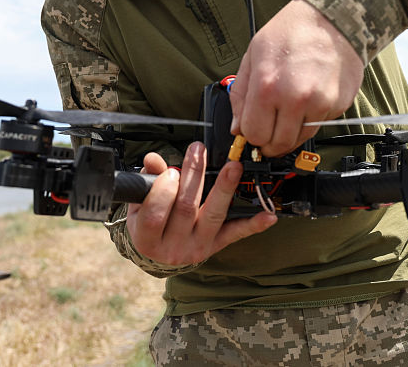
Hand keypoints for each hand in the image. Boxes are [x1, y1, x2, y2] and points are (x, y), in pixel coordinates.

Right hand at [125, 142, 276, 265]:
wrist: (161, 254)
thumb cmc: (150, 224)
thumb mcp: (139, 206)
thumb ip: (147, 181)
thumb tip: (152, 158)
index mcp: (147, 239)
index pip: (154, 216)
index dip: (163, 192)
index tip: (170, 172)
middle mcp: (173, 247)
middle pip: (186, 209)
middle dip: (193, 176)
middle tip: (198, 152)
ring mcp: (198, 247)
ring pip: (214, 216)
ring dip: (225, 189)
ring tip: (233, 167)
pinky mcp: (217, 245)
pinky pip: (236, 234)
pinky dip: (254, 225)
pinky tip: (268, 215)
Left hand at [229, 0, 364, 156]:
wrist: (333, 19)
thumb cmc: (292, 31)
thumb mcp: (253, 54)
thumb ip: (241, 95)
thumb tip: (238, 128)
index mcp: (268, 86)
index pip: (254, 134)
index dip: (251, 133)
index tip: (254, 128)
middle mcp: (295, 99)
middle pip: (277, 145)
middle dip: (269, 140)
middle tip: (270, 125)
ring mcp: (320, 105)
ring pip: (298, 140)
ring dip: (290, 132)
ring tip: (289, 108)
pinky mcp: (338, 106)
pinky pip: (318, 126)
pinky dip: (310, 120)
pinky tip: (309, 98)